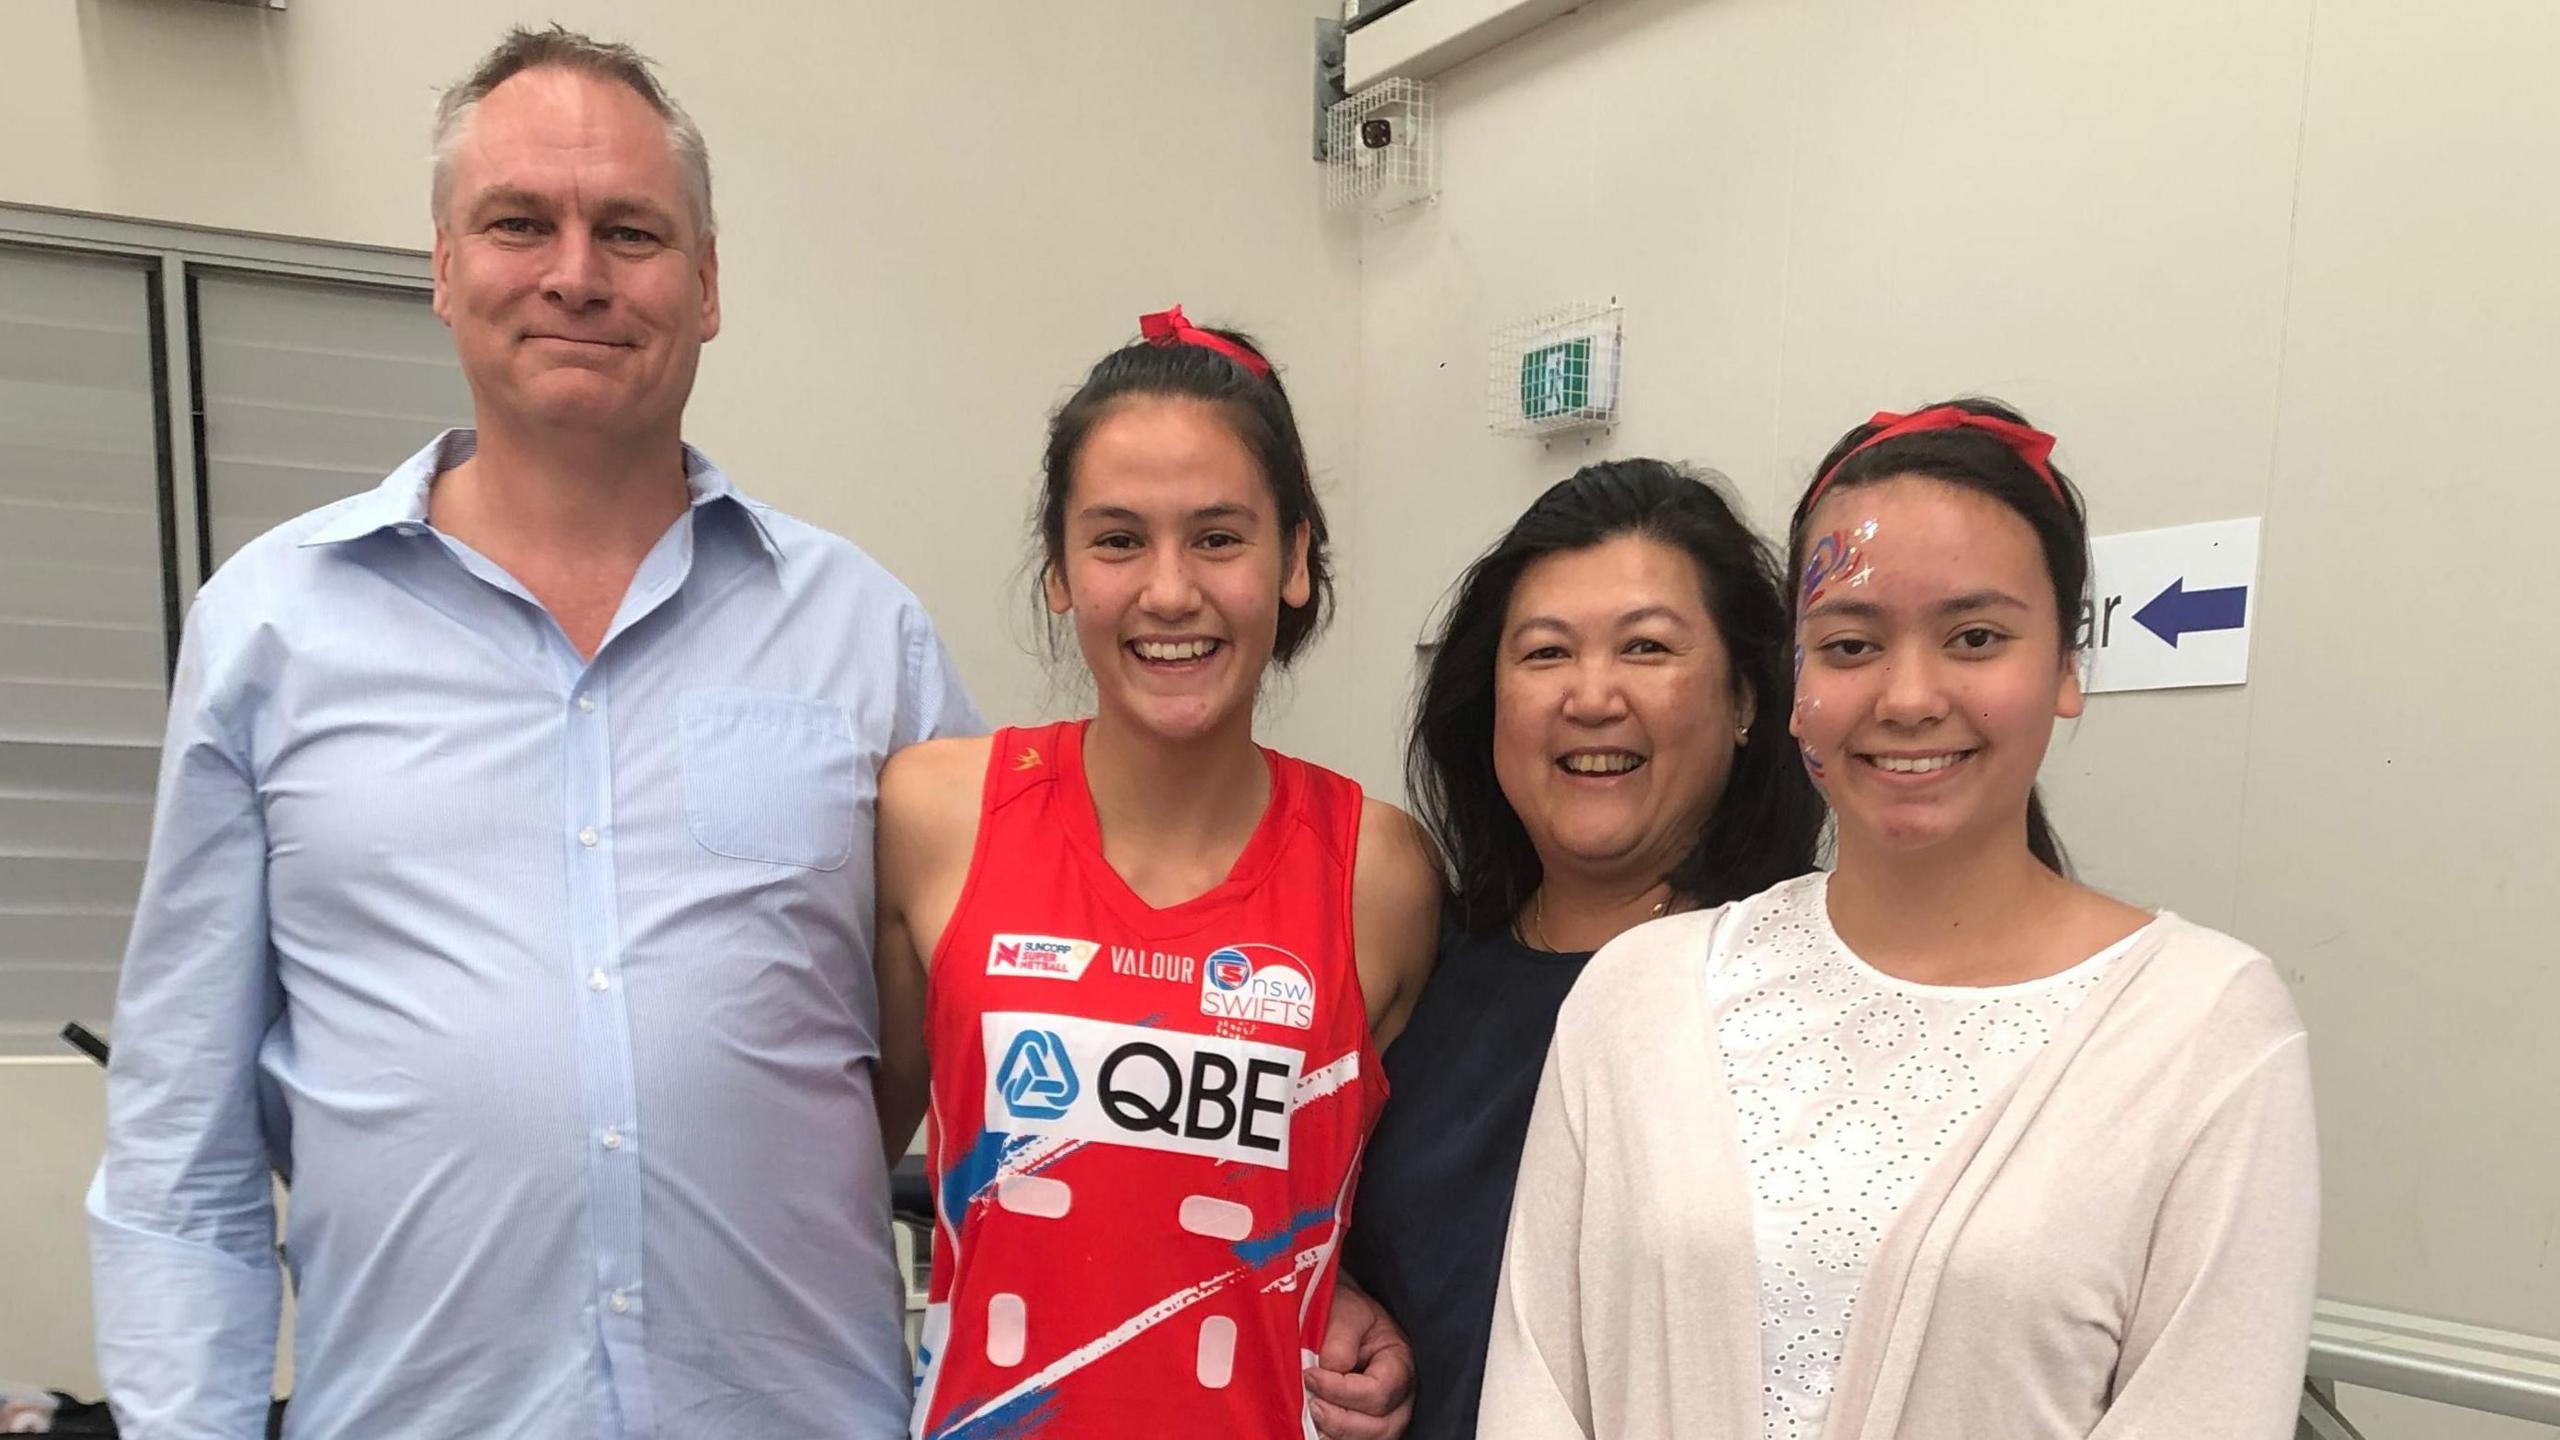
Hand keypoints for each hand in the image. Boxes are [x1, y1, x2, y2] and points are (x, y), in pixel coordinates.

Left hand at [1305, 1279, 1415, 1439]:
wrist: (1339, 1318)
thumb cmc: (1346, 1312)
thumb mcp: (1346, 1311)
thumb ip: (1340, 1340)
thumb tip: (1329, 1370)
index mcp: (1400, 1363)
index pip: (1379, 1392)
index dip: (1341, 1391)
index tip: (1310, 1375)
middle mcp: (1400, 1397)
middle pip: (1380, 1427)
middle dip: (1340, 1421)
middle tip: (1310, 1404)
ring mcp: (1385, 1416)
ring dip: (1335, 1434)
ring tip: (1311, 1415)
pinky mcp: (1365, 1426)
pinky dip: (1334, 1438)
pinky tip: (1314, 1426)